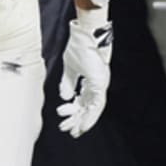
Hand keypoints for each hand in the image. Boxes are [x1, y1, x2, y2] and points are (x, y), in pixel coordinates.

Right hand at [57, 16, 112, 136]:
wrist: (84, 35)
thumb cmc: (78, 47)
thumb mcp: (70, 68)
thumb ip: (67, 83)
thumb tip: (64, 97)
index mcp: (90, 81)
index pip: (84, 101)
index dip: (76, 113)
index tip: (67, 123)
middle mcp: (97, 84)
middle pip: (89, 108)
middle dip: (78, 120)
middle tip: (69, 131)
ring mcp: (100, 84)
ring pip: (93, 109)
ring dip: (82, 120)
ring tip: (72, 130)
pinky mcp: (100, 83)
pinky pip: (97, 105)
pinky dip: (90, 116)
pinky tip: (82, 124)